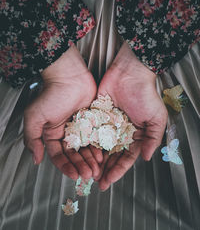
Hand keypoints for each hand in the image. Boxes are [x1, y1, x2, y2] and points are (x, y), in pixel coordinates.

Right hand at [24, 45, 102, 179]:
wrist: (70, 76)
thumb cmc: (52, 94)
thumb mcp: (35, 117)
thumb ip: (32, 139)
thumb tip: (36, 159)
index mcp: (53, 134)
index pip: (59, 156)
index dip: (66, 167)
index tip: (73, 175)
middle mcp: (67, 133)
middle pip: (74, 155)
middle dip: (80, 166)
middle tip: (88, 175)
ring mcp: (81, 128)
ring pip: (86, 149)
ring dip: (90, 160)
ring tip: (96, 169)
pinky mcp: (93, 122)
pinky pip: (96, 138)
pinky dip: (99, 148)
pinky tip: (102, 155)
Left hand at [97, 42, 167, 189]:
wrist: (129, 73)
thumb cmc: (145, 94)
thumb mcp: (156, 118)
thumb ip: (152, 139)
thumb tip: (145, 158)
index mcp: (134, 134)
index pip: (126, 157)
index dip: (118, 170)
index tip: (108, 181)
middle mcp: (120, 132)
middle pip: (111, 155)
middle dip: (104, 169)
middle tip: (95, 181)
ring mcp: (107, 124)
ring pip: (99, 146)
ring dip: (93, 159)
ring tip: (86, 171)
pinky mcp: (96, 116)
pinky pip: (90, 131)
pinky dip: (86, 143)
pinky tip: (81, 153)